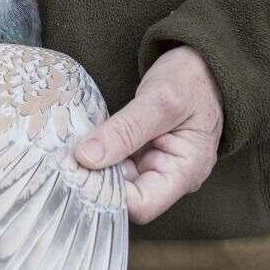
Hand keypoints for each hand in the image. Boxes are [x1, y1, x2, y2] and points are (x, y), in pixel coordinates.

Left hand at [75, 46, 222, 223]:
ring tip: (70, 149)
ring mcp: (152, 166)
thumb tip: (87, 158)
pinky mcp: (138, 154)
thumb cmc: (193, 80)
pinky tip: (80, 143)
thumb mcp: (160, 100)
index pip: (142, 206)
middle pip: (124, 197)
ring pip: (114, 181)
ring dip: (92, 167)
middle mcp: (168, 178)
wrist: (203, 64)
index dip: (109, 194)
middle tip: (67, 159)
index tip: (81, 170)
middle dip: (95, 180)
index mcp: (185, 173)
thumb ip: (126, 130)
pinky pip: (112, 163)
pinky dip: (96, 155)